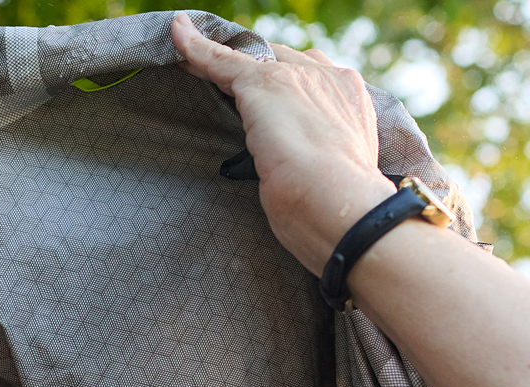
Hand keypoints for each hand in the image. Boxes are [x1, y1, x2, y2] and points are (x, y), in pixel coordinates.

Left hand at [171, 15, 394, 274]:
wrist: (341, 205)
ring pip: (248, 61)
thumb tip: (292, 175)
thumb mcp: (338, 177)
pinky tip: (177, 34)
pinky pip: (220, 60)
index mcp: (352, 100)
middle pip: (281, 60)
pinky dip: (195, 48)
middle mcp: (328, 78)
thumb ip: (321, 161)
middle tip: (232, 97)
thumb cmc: (340, 209)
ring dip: (220, 61)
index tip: (271, 108)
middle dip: (256, 73)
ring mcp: (296, 79)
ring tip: (190, 61)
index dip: (289, 88)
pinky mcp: (261, 86)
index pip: (313, 77)